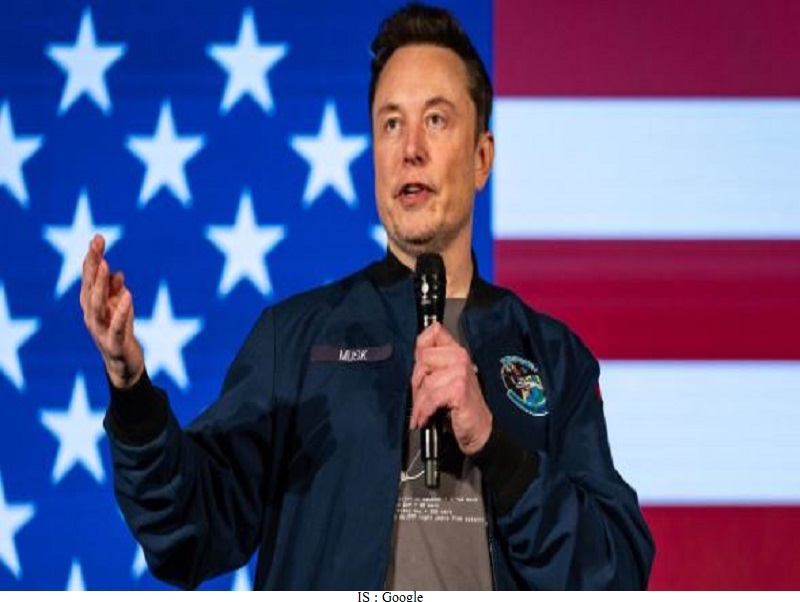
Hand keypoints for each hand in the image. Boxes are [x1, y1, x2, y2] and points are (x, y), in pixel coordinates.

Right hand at [79, 234, 143, 388]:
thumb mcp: (119, 308)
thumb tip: (117, 272)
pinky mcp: (113, 343)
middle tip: (97, 243)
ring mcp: (100, 330)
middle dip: (93, 264)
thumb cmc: (120, 332)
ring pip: (96, 305)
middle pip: (89, 286)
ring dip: (100, 285)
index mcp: (92, 304)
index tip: (97, 238)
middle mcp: (91, 315)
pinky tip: (128, 295)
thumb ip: (116, 291)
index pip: (89, 278)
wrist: (124, 365)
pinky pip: (117, 325)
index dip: (92, 258)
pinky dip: (122, 310)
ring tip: (105, 265)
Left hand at [410, 322, 491, 455]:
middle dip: (416, 383)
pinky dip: (425, 410)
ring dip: (419, 402)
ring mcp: (461, 371)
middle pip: (422, 359)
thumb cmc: (459, 404)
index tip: (418, 366)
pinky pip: (431, 397)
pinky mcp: (459, 388)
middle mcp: (460, 356)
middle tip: (419, 399)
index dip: (420, 347)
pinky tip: (425, 418)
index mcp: (456, 351)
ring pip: (425, 382)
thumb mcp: (445, 379)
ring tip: (421, 412)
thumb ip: (431, 365)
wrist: (478, 427)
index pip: (433, 332)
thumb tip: (415, 357)